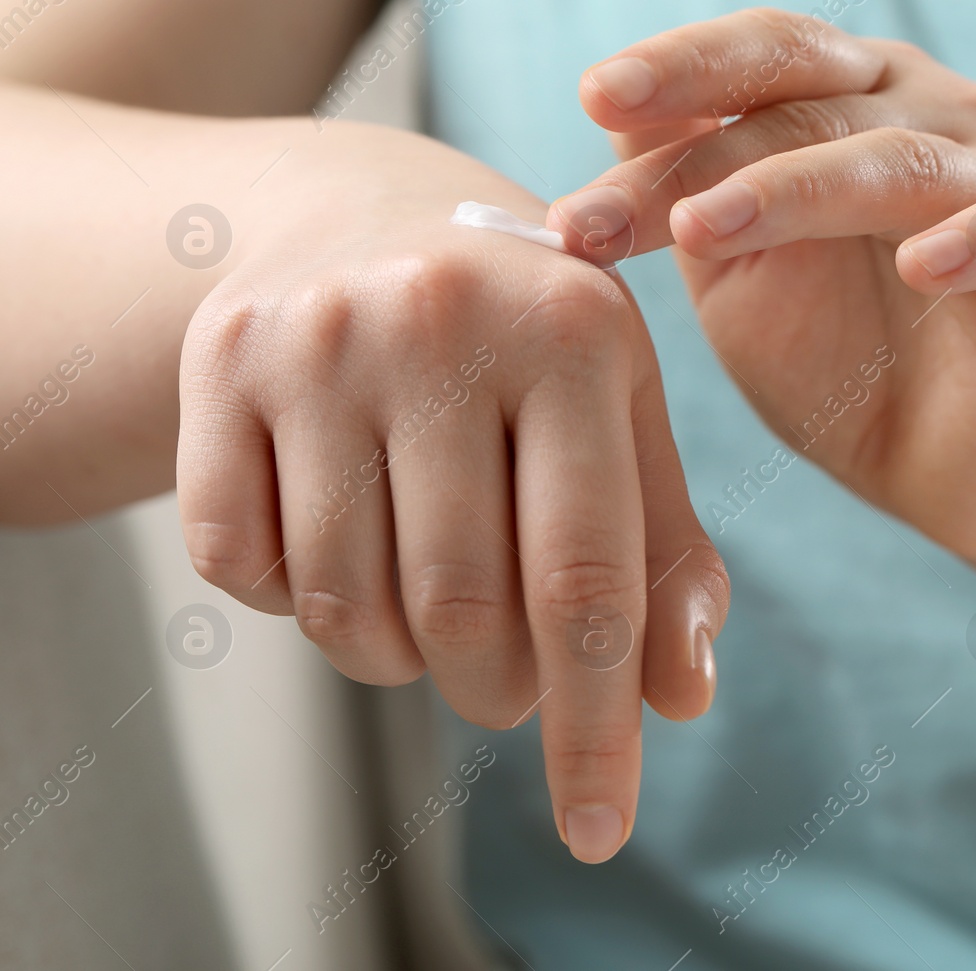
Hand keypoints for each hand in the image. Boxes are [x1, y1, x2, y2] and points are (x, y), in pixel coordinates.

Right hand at [177, 121, 727, 862]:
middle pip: (464, 609)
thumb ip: (664, 554)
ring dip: (393, 660)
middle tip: (507, 687)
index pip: (588, 579)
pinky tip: (337, 549)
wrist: (373, 219)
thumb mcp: (622, 419)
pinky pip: (239, 566)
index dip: (594, 726)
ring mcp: (320, 336)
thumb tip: (680, 701)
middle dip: (495, 692)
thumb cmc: (528, 348)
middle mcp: (444, 321)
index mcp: (577, 336)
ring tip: (429, 620)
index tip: (597, 831)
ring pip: (344, 603)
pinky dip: (292, 604)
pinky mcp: (221, 359)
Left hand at [549, 9, 975, 574]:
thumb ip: (691, 199)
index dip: (672, 77)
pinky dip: (974, 240)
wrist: (962, 471)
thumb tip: (613, 116)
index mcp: (845, 100)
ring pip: (893, 158)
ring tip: (705, 232)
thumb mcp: (741, 281)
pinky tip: (921, 268)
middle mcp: (926, 109)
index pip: (754, 63)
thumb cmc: (847, 364)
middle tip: (612, 200)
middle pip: (807, 95)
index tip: (589, 101)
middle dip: (701, 148)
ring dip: (793, 190)